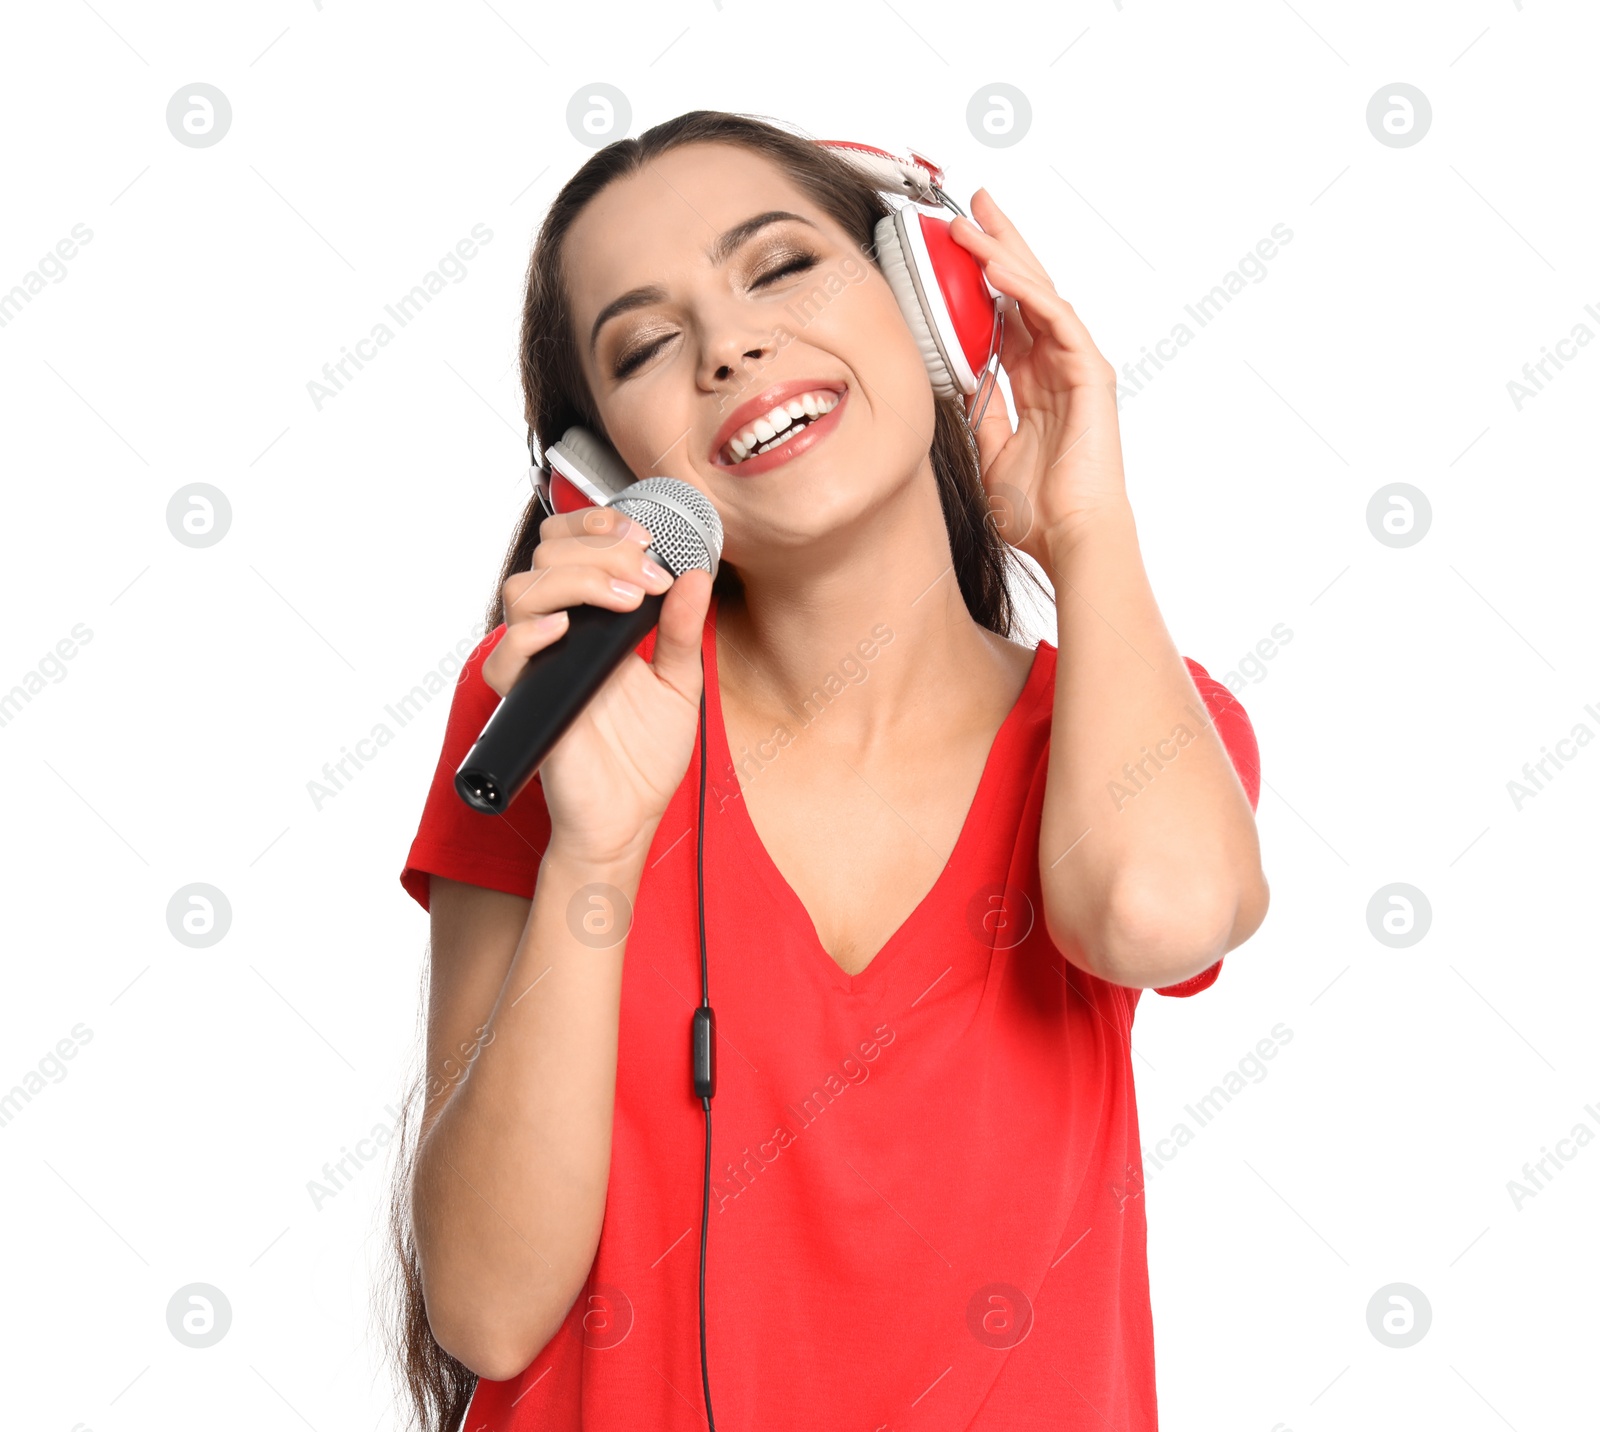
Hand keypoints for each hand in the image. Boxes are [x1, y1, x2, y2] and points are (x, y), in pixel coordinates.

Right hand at [483, 504, 713, 867]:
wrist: (628, 817)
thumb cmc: (645, 756)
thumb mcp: (679, 684)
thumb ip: (681, 631)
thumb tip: (695, 577)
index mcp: (592, 621)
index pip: (571, 547)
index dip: (598, 526)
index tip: (646, 539)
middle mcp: (561, 635)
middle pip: (547, 557)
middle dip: (599, 547)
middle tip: (645, 570)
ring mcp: (541, 665)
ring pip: (523, 592)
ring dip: (577, 580)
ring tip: (626, 598)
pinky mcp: (529, 702)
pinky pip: (506, 660)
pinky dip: (529, 636)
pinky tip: (565, 631)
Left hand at [948, 189, 1130, 565]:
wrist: (1070, 538)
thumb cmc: (1040, 510)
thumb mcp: (993, 454)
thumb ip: (984, 415)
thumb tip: (964, 387)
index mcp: (1035, 383)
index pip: (1009, 315)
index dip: (985, 280)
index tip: (957, 248)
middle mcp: (1058, 367)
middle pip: (1026, 291)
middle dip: (1000, 245)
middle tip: (972, 207)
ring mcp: (1077, 366)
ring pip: (1040, 293)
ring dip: (1005, 256)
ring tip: (972, 224)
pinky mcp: (1090, 373)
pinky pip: (1055, 317)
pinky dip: (1026, 289)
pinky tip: (997, 266)